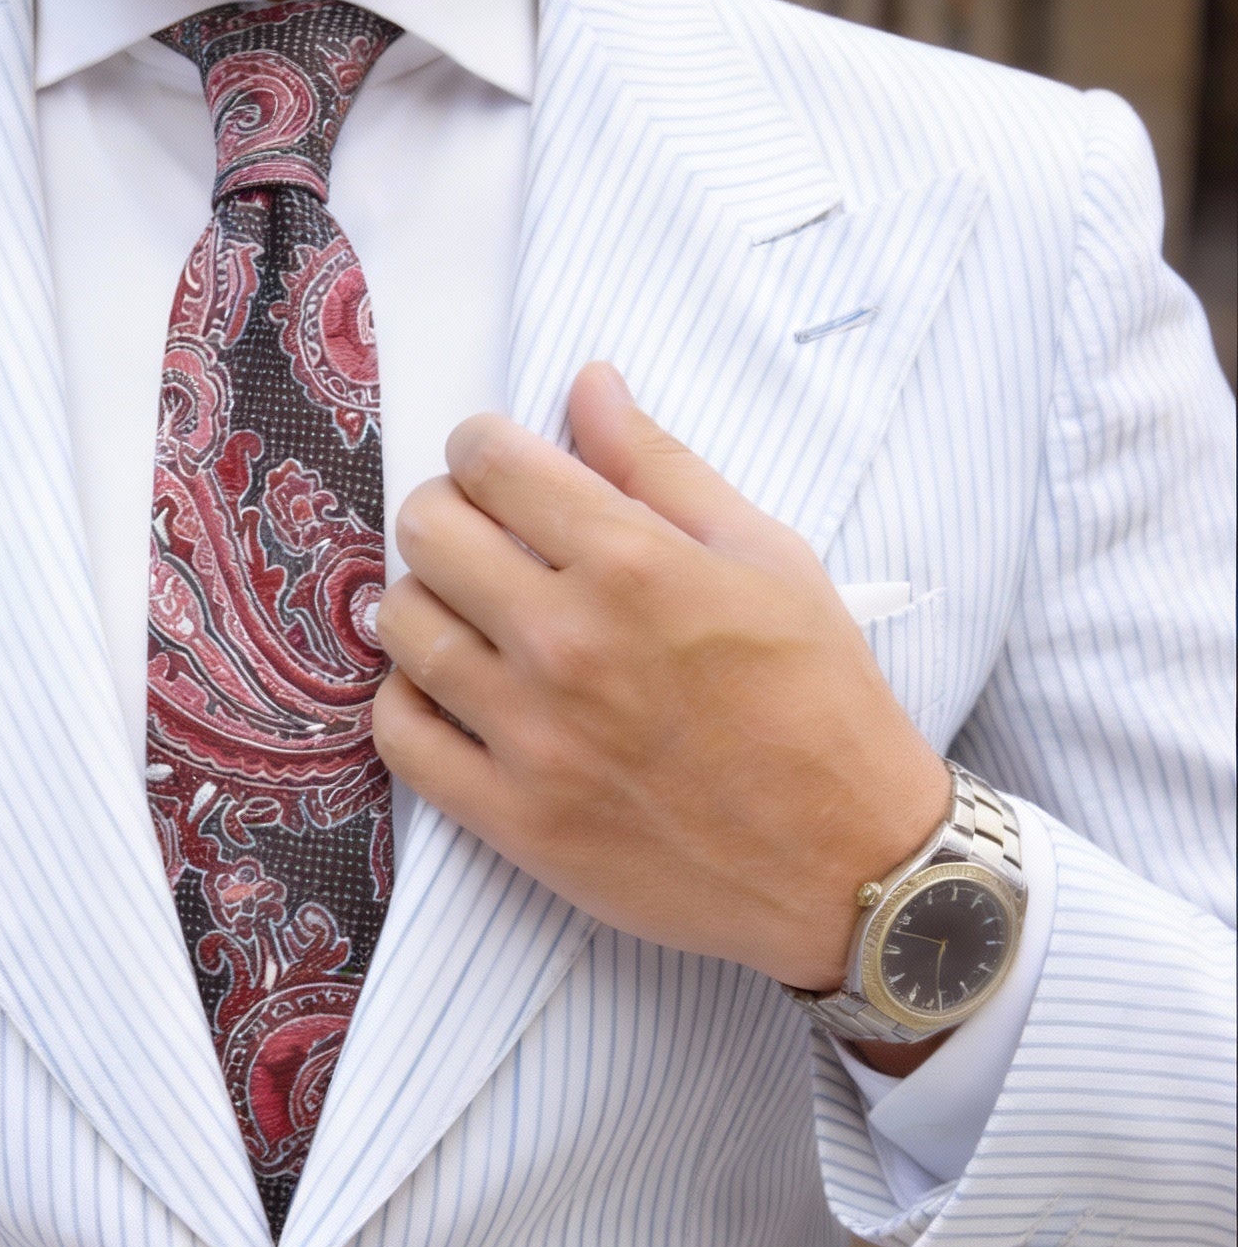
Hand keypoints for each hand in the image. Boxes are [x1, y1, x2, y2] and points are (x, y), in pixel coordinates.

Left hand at [372, 363, 949, 994]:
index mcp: (632, 565)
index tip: (496, 466)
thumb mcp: (768, 558)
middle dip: (446, 514)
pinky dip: (406, 700)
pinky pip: (401, 736)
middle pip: (428, 534)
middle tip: (479, 537)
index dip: (481, 448)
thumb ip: (662, 468)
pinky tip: (444, 690)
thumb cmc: (819, 702)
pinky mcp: (512, 818)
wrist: (846, 862)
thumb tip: (589, 384)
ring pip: (403, 628)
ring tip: (465, 613)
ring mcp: (531, 736)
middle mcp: (567, 643)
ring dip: (423, 603)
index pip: (490, 463)